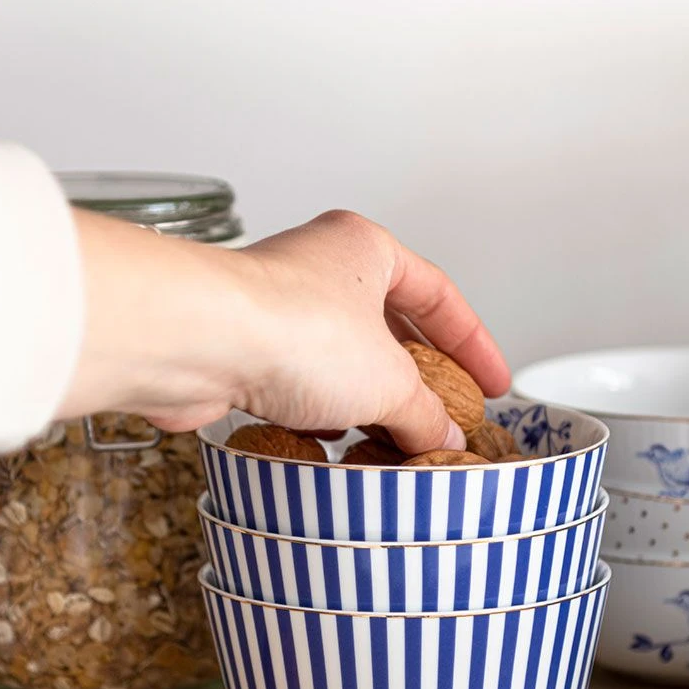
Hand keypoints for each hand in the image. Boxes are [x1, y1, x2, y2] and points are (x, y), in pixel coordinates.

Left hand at [59, 209, 509, 454]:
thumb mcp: (388, 381)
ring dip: (369, 398)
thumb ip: (425, 413)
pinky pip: (299, 382)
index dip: (474, 345)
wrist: (196, 343)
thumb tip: (442, 439)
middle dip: (420, 376)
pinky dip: (322, 411)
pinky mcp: (242, 347)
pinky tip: (336, 440)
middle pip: (389, 326)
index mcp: (365, 248)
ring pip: (342, 357)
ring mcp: (277, 305)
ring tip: (396, 438)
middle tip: (447, 414)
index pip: (438, 296)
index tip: (493, 384)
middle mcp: (320, 267)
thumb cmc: (292, 328)